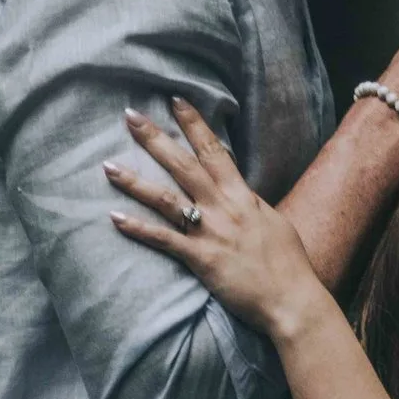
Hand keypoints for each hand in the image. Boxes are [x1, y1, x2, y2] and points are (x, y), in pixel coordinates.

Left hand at [107, 98, 327, 340]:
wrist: (290, 298)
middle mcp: (223, 207)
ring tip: (108, 166)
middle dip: (155, 138)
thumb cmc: (287, 262)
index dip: (194, 124)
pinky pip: (163, 239)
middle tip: (130, 116)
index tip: (176, 100)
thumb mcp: (271, 221)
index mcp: (242, 195)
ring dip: (135, 181)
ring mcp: (209, 231)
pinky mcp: (200, 258)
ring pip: (165, 198)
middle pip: (183, 164)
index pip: (214, 150)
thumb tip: (239, 190)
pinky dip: (137, 228)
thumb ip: (250, 204)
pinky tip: (114, 217)